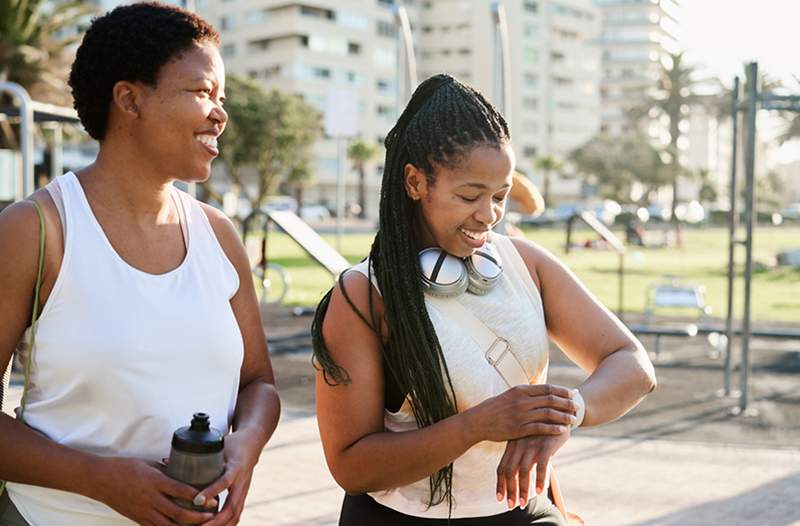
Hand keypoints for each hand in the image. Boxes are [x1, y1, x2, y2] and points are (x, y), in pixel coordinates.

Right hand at [91, 457, 215, 524]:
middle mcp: (151, 499)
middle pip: (178, 512)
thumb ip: (166, 469)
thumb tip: (183, 468)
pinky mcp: (138, 519)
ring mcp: (144, 511)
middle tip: (211, 516)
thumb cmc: (124, 467)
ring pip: (168, 525)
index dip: (198, 497)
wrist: (100, 480)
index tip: (211, 499)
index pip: (181, 491)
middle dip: (197, 517)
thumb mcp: (149, 463)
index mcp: (155, 482)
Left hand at [196, 429, 262, 525]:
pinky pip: (236, 514)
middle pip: (232, 506)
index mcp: (235, 467)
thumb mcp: (217, 446)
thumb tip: (166, 462)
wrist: (252, 444)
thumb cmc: (231, 445)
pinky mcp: (243, 496)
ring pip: (235, 514)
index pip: (224, 482)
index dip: (211, 492)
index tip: (196, 500)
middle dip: (216, 520)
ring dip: (221, 525)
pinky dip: (227, 524)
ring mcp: (244, 491)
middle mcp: (241, 482)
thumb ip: (195, 455)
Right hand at [466, 384, 576, 442]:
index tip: (572, 394)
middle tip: (578, 406)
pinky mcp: (519, 429)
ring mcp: (521, 415)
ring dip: (563, 416)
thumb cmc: (494, 408)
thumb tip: (541, 391)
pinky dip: (553, 429)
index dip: (562, 391)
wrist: (478, 421)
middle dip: (567, 403)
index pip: (547, 388)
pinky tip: (563, 430)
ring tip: (574, 420)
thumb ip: (525, 394)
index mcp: (521, 390)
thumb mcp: (509, 395)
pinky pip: (541, 428)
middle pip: (551, 400)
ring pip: (548, 414)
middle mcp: (522, 401)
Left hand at [495, 431, 570, 509]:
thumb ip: (519, 455)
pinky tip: (540, 491)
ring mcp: (531, 445)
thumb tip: (514, 476)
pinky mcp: (546, 445)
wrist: (556, 411)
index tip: (499, 498)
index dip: (500, 484)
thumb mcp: (526, 440)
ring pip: (523, 471)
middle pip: (509, 472)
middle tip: (511, 506)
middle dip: (509, 491)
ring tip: (523, 503)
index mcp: (512, 445)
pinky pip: (541, 466)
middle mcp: (519, 446)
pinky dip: (540, 480)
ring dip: (523, 489)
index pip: (501, 468)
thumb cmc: (540, 429)